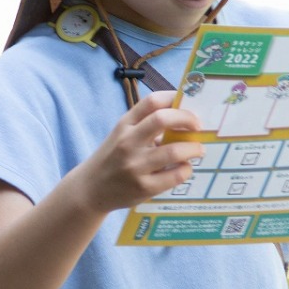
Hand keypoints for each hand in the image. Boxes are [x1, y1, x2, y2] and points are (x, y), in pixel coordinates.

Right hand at [73, 90, 204, 213]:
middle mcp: (128, 143)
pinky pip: (175, 175)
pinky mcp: (143, 188)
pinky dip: (186, 169)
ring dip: (193, 148)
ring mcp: (135, 166)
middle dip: (187, 119)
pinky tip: (185, 168)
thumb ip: (145, 125)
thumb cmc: (112, 159)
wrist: (90, 190)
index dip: (175, 98)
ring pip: (174, 151)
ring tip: (198, 149)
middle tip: (197, 126)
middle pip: (162, 119)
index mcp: (124, 125)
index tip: (187, 103)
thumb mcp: (121, 135)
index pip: (151, 101)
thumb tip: (184, 118)